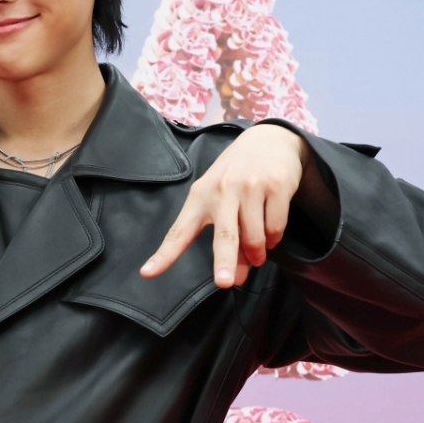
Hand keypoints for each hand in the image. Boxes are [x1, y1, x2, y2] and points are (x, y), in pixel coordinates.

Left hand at [140, 124, 309, 288]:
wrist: (268, 139)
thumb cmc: (236, 176)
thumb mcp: (220, 200)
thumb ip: (224, 239)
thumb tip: (236, 278)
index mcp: (200, 196)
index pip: (179, 231)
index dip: (164, 255)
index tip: (147, 273)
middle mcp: (223, 190)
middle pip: (225, 235)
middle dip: (225, 261)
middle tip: (226, 283)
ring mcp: (251, 186)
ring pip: (255, 236)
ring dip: (258, 253)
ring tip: (258, 253)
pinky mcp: (276, 185)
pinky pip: (275, 226)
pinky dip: (274, 238)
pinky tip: (270, 235)